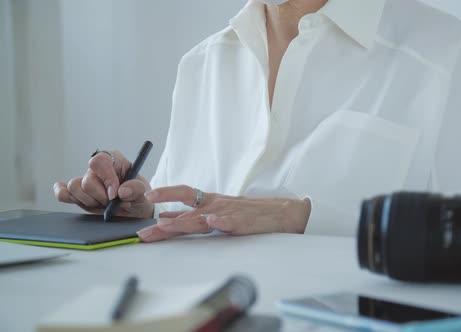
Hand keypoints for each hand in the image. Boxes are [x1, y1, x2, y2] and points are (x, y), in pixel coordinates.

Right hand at [53, 151, 153, 217]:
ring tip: (105, 205)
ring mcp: (85, 181)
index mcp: (113, 160)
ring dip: (91, 202)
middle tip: (113, 203)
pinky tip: (81, 201)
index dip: (105, 179)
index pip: (99, 161)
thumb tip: (122, 191)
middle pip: (86, 181)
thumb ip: (136, 188)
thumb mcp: (144, 191)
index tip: (115, 194)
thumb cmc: (139, 195)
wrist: (135, 211)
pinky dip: (67, 197)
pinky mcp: (77, 195)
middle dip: (100, 197)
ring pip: (74, 188)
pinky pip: (63, 193)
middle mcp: (97, 169)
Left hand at [136, 185, 310, 241]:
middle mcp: (217, 205)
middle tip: (144, 233)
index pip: (184, 194)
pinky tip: (214, 221)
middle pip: (186, 214)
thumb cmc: (251, 213)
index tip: (148, 195)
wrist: (283, 213)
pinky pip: (232, 222)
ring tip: (166, 226)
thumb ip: (192, 215)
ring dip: (184, 223)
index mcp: (210, 201)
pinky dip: (222, 221)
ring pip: (203, 219)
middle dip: (163, 225)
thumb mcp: (218, 211)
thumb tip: (165, 218)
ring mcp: (230, 213)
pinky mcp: (245, 223)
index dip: (166, 193)